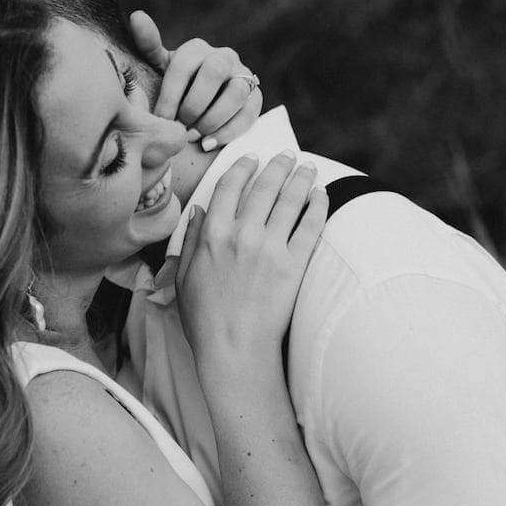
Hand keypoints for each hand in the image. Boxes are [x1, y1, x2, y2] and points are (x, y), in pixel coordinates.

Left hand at [130, 9, 262, 149]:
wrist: (202, 107)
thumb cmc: (176, 88)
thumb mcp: (160, 69)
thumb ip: (148, 46)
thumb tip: (137, 15)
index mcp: (196, 48)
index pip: (183, 65)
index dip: (170, 96)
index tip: (160, 119)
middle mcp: (223, 56)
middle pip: (213, 73)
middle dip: (194, 104)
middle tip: (180, 126)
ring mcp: (243, 75)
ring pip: (235, 92)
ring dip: (212, 118)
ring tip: (194, 136)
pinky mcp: (256, 97)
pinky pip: (248, 113)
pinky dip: (228, 132)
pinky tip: (208, 143)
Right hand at [175, 152, 327, 369]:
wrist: (234, 350)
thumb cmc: (205, 319)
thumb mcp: (185, 276)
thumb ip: (191, 239)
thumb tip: (200, 209)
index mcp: (212, 234)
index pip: (230, 185)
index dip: (243, 167)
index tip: (252, 159)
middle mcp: (242, 234)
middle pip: (265, 186)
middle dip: (278, 165)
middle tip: (288, 155)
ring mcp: (270, 248)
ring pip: (291, 199)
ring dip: (302, 178)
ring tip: (308, 168)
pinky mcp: (294, 265)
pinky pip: (310, 225)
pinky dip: (317, 205)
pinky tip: (321, 195)